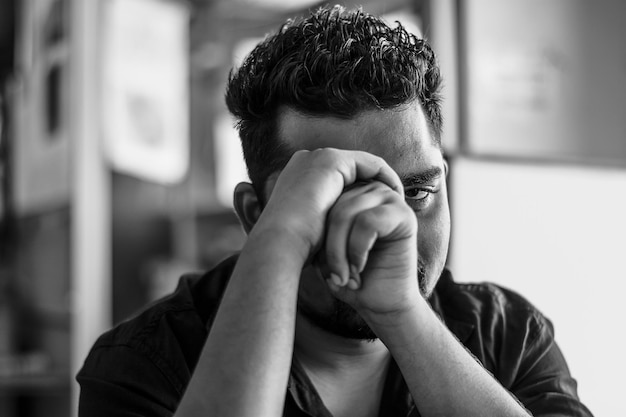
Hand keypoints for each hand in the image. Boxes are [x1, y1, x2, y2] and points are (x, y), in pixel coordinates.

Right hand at [255, 148, 403, 262]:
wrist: (280, 243)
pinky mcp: (332, 160)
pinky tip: (396, 195)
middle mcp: (306, 162)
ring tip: (397, 199)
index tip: (373, 209)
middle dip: (371, 183)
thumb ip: (324, 221)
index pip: (336, 178)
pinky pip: (370, 164)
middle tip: (391, 202)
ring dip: (382, 180)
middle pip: (350, 169)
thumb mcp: (311, 231)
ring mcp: (318, 157)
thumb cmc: (292, 247)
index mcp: (297, 177)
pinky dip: (386, 177)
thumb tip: (337, 232)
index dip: (358, 191)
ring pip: (362, 164)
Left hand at [322, 180, 419, 316]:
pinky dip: (357, 249)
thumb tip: (297, 215)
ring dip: (341, 251)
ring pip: (346, 213)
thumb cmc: (349, 276)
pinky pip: (367, 222)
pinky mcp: (404, 214)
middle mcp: (370, 189)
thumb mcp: (323, 250)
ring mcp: (389, 199)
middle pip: (333, 207)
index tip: (325, 267)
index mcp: (351, 193)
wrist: (382, 304)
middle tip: (335, 276)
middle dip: (329, 247)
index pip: (322, 201)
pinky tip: (359, 267)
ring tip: (346, 276)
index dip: (318, 235)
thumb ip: (315, 228)